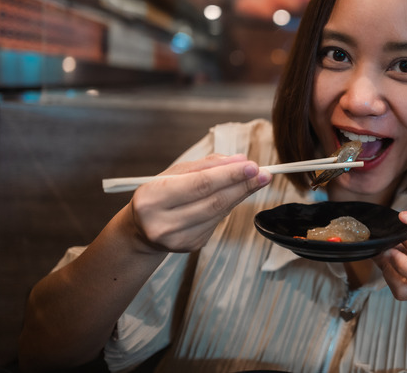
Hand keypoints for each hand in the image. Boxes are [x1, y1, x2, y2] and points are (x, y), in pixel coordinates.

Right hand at [126, 153, 270, 252]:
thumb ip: (207, 165)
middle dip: (243, 186)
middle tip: (264, 174)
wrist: (142, 227)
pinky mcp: (190, 247)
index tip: (253, 166)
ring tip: (257, 181)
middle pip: (214, 202)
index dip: (230, 175)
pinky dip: (228, 207)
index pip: (200, 184)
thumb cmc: (159, 193)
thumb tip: (240, 160)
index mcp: (153, 198)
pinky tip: (233, 196)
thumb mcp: (174, 172)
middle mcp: (163, 223)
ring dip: (241, 195)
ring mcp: (177, 239)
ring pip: (219, 213)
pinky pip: (216, 222)